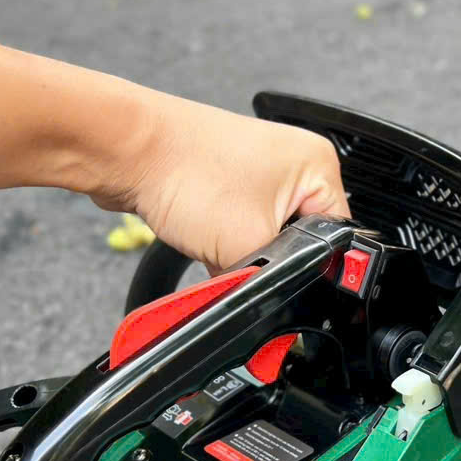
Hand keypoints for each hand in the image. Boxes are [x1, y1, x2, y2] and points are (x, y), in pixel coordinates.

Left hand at [93, 93, 350, 272]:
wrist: (124, 151)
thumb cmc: (184, 170)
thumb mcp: (246, 245)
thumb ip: (270, 284)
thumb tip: (271, 309)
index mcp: (319, 166)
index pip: (336, 239)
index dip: (308, 270)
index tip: (276, 279)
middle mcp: (294, 161)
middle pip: (299, 241)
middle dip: (267, 260)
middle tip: (237, 254)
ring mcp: (258, 169)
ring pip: (265, 239)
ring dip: (239, 251)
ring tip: (214, 236)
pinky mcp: (227, 180)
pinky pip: (238, 228)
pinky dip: (221, 241)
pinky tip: (202, 235)